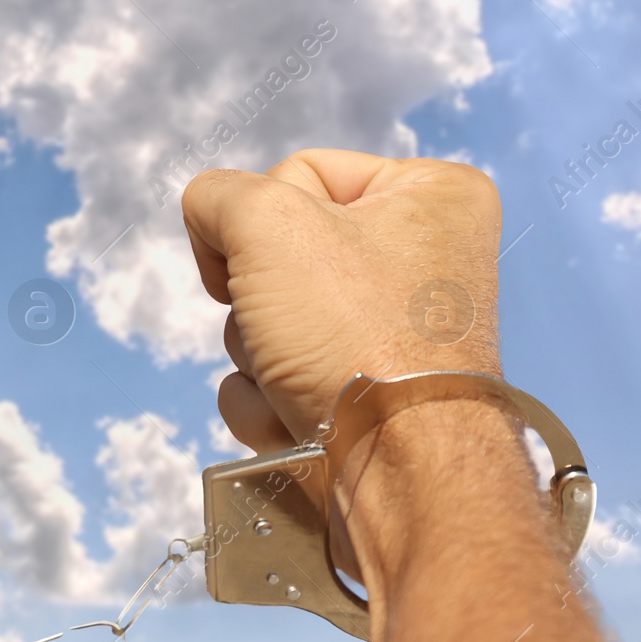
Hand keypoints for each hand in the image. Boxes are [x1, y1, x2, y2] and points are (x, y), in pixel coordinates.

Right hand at [181, 149, 501, 449]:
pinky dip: (266, 402)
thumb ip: (218, 196)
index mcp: (431, 196)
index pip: (297, 173)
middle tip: (285, 329)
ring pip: (263, 323)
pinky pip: (274, 380)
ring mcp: (387, 334)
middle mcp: (420, 261)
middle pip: (274, 255)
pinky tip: (294, 420)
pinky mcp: (358, 395)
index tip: (261, 261)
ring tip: (293, 382)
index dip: (257, 218)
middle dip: (253, 302)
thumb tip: (209, 225)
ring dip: (254, 357)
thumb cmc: (354, 332)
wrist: (397, 468)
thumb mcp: (267, 223)